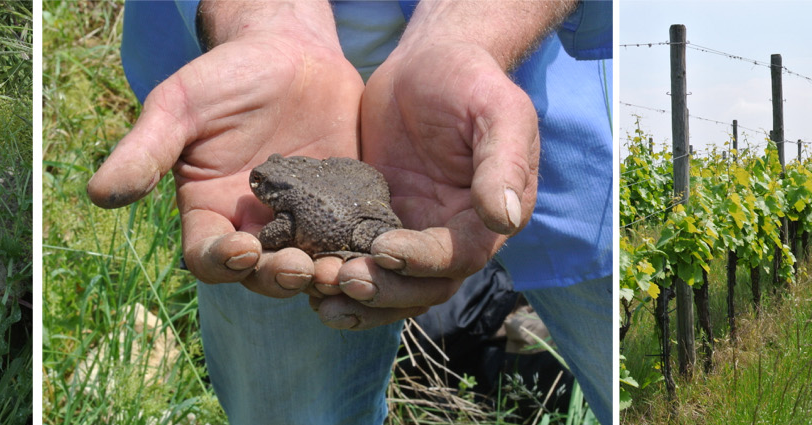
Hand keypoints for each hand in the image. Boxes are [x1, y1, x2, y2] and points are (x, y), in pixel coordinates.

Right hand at [86, 1, 361, 297]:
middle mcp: (256, 229)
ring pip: (312, 268)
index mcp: (210, 214)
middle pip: (263, 276)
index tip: (240, 250)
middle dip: (281, 277)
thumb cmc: (225, 76)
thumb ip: (145, 151)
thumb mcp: (179, 107)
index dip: (221, 262)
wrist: (290, 51)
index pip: (209, 259)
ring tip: (344, 269)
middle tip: (302, 268)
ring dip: (326, 275)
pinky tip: (377, 246)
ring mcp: (304, 225)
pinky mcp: (345, 212)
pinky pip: (354, 242)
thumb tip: (98, 193)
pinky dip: (363, 251)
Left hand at [310, 2, 569, 329]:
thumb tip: (505, 219)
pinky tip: (305, 280)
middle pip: (422, 288)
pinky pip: (359, 263)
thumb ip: (504, 163)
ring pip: (390, 287)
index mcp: (488, 218)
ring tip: (316, 294)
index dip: (423, 261)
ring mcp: (413, 236)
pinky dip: (336, 279)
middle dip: (384, 290)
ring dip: (356, 300)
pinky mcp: (375, 226)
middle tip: (340, 280)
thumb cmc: (469, 80)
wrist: (425, 66)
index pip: (459, 257)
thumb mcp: (497, 111)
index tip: (384, 249)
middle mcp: (453, 239)